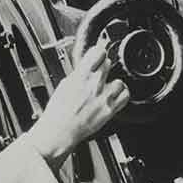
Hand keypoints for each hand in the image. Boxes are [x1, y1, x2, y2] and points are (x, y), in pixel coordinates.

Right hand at [25, 41, 128, 169]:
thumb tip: (85, 69)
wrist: (60, 131)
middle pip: (108, 64)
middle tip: (98, 75)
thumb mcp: (64, 85)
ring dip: (114, 83)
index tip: (97, 55)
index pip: (98, 52)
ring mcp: (104, 97)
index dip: (98, 52)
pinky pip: (125, 96)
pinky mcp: (110, 110)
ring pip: (119, 81)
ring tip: (106, 89)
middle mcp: (94, 84)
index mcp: (81, 76)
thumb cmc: (58, 112)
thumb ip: (78, 75)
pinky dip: (122, 95)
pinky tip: (115, 97)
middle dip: (103, 68)